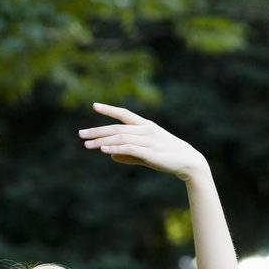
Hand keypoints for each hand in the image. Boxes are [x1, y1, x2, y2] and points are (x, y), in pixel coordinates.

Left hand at [77, 102, 206, 181]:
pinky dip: (115, 149)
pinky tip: (103, 151)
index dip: (109, 110)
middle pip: (116, 128)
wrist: (187, 162)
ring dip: (102, 141)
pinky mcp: (149, 152)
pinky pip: (129, 148)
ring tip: (87, 145)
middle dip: (97, 131)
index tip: (94, 106)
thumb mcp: (145, 154)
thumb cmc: (166, 157)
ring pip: (120, 138)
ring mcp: (147, 140)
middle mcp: (145, 129)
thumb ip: (128, 154)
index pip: (124, 114)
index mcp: (145, 125)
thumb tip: (110, 155)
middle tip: (81, 134)